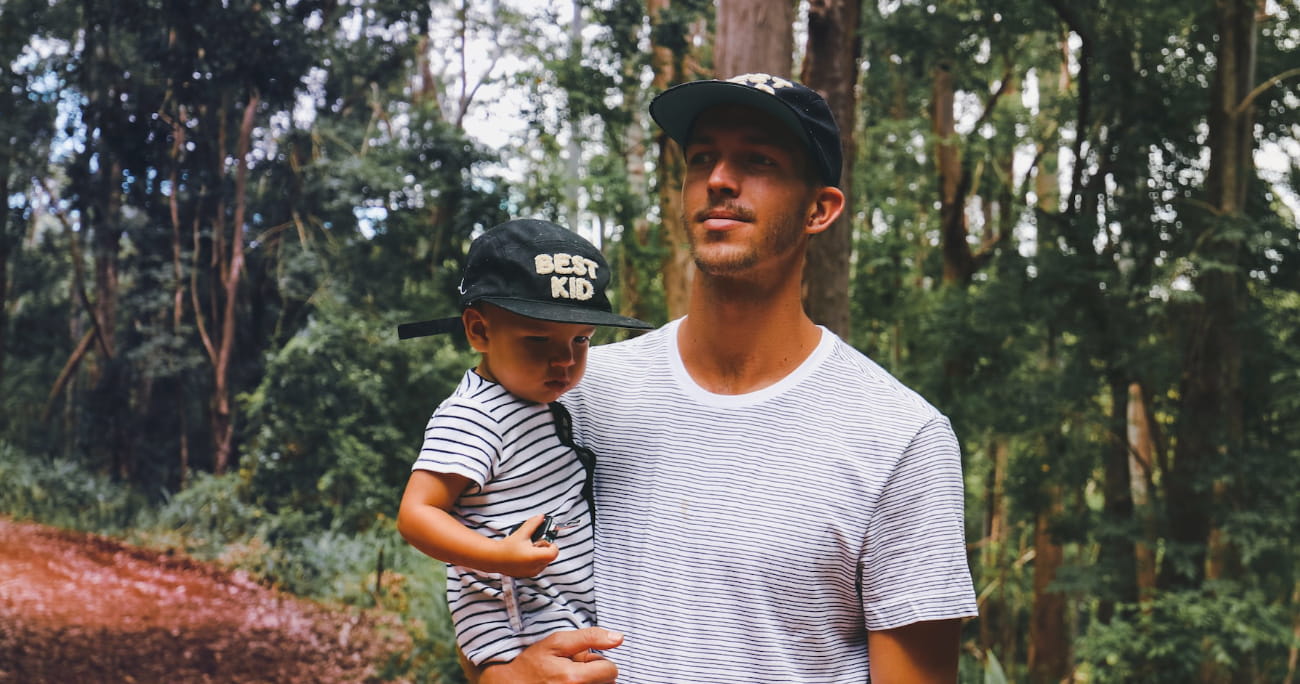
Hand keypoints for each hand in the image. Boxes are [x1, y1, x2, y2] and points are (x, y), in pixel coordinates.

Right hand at [479, 628, 623, 683]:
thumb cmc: (532, 663)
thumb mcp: (557, 642)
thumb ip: (590, 637)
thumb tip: (618, 638)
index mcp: (575, 678)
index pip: (611, 670)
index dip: (600, 661)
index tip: (583, 660)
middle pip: (608, 683)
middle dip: (596, 674)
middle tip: (574, 669)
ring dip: (590, 683)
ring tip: (570, 679)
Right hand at [493, 514, 560, 576]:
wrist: (494, 558)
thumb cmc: (506, 548)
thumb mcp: (522, 532)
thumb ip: (533, 523)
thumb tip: (541, 517)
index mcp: (535, 557)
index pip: (554, 552)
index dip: (552, 544)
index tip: (545, 540)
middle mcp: (535, 567)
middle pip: (549, 557)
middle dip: (545, 548)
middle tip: (535, 543)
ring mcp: (532, 573)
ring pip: (544, 562)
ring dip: (540, 555)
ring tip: (529, 549)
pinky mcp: (528, 575)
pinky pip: (538, 567)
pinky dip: (535, 561)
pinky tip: (526, 555)